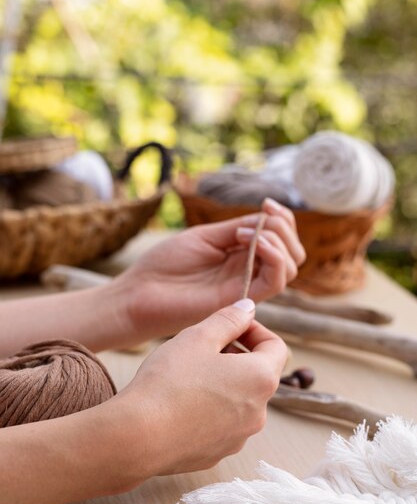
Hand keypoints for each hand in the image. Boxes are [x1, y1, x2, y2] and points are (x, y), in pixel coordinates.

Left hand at [115, 198, 304, 342]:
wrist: (139, 293)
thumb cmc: (165, 265)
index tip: (267, 202)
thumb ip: (237, 230)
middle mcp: (248, 271)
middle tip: (263, 216)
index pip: (279, 238)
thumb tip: (266, 220)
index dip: (282, 218)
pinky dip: (275, 258)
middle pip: (292, 253)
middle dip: (285, 228)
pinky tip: (254, 242)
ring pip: (290, 268)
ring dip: (280, 241)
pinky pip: (275, 282)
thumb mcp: (205, 237)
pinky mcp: (240, 300)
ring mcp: (246, 286)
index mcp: (241, 254)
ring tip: (250, 233)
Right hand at [116, 300, 286, 480]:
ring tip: (188, 376)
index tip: (230, 326)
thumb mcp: (199, 337)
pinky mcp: (217, 453)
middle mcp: (259, 412)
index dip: (254, 330)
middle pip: (257, 374)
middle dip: (236, 356)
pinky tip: (180, 404)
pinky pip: (221, 424)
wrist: (138, 437)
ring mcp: (239, 437)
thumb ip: (229, 319)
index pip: (276, 346)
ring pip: (239, 400)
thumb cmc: (169, 382)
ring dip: (223, 383)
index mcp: (261, 379)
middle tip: (203, 348)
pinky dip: (209, 410)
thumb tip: (248, 309)